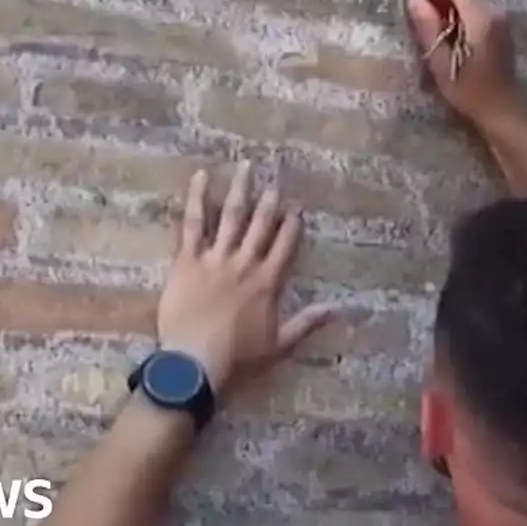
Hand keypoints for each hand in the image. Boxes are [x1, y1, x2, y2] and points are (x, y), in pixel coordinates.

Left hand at [156, 161, 337, 395]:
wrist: (197, 359)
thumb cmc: (238, 356)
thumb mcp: (279, 343)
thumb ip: (307, 322)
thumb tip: (339, 309)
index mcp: (267, 282)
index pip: (284, 245)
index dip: (292, 225)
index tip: (296, 208)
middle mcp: (245, 263)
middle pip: (260, 224)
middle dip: (269, 201)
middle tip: (274, 179)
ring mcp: (216, 258)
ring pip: (231, 216)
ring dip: (240, 189)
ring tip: (245, 166)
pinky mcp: (188, 259)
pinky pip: (193, 223)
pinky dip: (197, 198)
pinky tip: (201, 176)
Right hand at [406, 0, 521, 129]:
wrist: (502, 112)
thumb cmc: (470, 92)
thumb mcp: (442, 63)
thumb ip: (428, 29)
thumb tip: (414, 0)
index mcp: (481, 18)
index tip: (413, 9)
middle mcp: (494, 12)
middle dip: (438, 0)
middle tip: (419, 23)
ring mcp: (501, 20)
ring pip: (469, 0)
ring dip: (448, 10)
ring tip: (432, 32)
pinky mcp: (501, 30)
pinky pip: (477, 12)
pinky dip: (460, 18)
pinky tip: (450, 39)